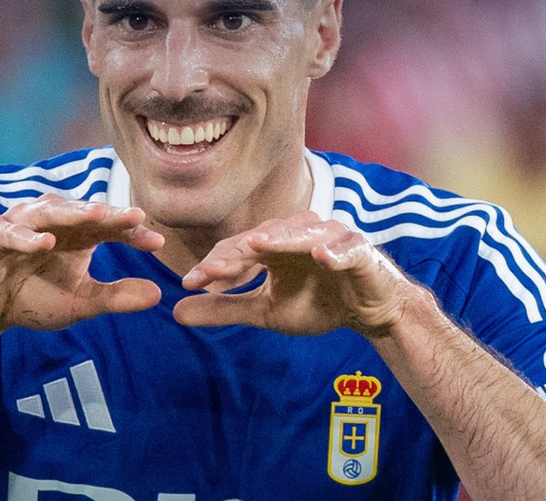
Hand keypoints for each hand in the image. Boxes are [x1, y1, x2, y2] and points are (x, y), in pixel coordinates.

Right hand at [0, 194, 164, 333]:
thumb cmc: (35, 298)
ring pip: (51, 212)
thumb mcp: (81, 302)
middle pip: (85, 212)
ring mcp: (23, 223)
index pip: (111, 226)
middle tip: (136, 217)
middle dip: (110, 214)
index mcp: (79, 233)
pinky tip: (46, 242)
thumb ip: (116, 297)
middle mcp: (54, 220)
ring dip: (73, 213)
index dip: (133, 232)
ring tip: (97, 216)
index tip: (157, 243)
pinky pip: (13, 233)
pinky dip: (29, 236)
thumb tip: (159, 295)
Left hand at [173, 211, 412, 336]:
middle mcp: (297, 233)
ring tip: (257, 247)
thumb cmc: (317, 303)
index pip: (237, 250)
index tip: (188, 282)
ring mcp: (329, 238)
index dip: (214, 265)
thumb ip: (225, 309)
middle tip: (211, 271)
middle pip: (262, 238)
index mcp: (273, 245)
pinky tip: (321, 256)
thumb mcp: (265, 311)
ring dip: (279, 241)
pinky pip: (345, 250)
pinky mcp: (358, 251)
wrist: (369, 311)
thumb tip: (176, 312)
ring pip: (300, 236)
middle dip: (235, 255)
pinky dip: (333, 252)